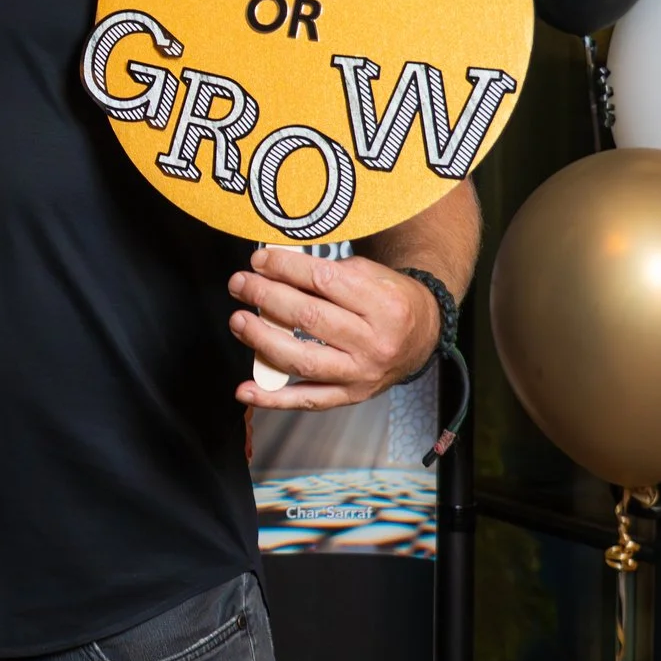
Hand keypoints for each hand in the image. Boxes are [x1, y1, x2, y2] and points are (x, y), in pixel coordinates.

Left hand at [226, 246, 438, 411]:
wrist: (422, 338)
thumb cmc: (390, 301)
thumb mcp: (370, 275)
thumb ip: (326, 272)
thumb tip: (273, 269)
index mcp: (384, 305)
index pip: (324, 281)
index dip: (285, 268)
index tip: (259, 260)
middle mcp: (375, 343)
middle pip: (310, 318)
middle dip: (266, 298)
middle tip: (240, 284)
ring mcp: (361, 374)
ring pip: (303, 360)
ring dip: (262, 340)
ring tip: (238, 321)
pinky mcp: (350, 396)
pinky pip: (307, 400)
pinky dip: (273, 399)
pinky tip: (245, 390)